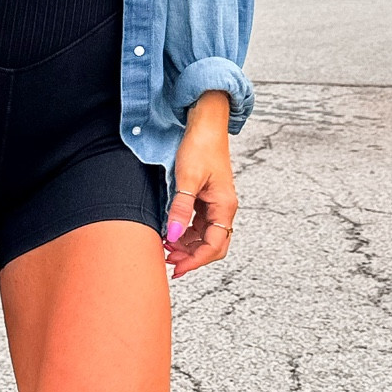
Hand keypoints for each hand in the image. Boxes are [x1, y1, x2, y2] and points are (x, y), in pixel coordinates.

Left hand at [163, 92, 236, 278]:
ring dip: (187, 246)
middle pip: (213, 245)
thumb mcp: (186, 179)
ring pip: (205, 236)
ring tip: (166, 247)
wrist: (205, 123)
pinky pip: (199, 225)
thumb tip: (172, 235)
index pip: (214, 245)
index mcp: (224, 206)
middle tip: (169, 261)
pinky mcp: (206, 198)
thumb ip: (180, 209)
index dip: (196, 261)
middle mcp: (223, 208)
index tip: (177, 268)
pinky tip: (171, 233)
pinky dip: (186, 233)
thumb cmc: (200, 146)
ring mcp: (215, 204)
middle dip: (192, 257)